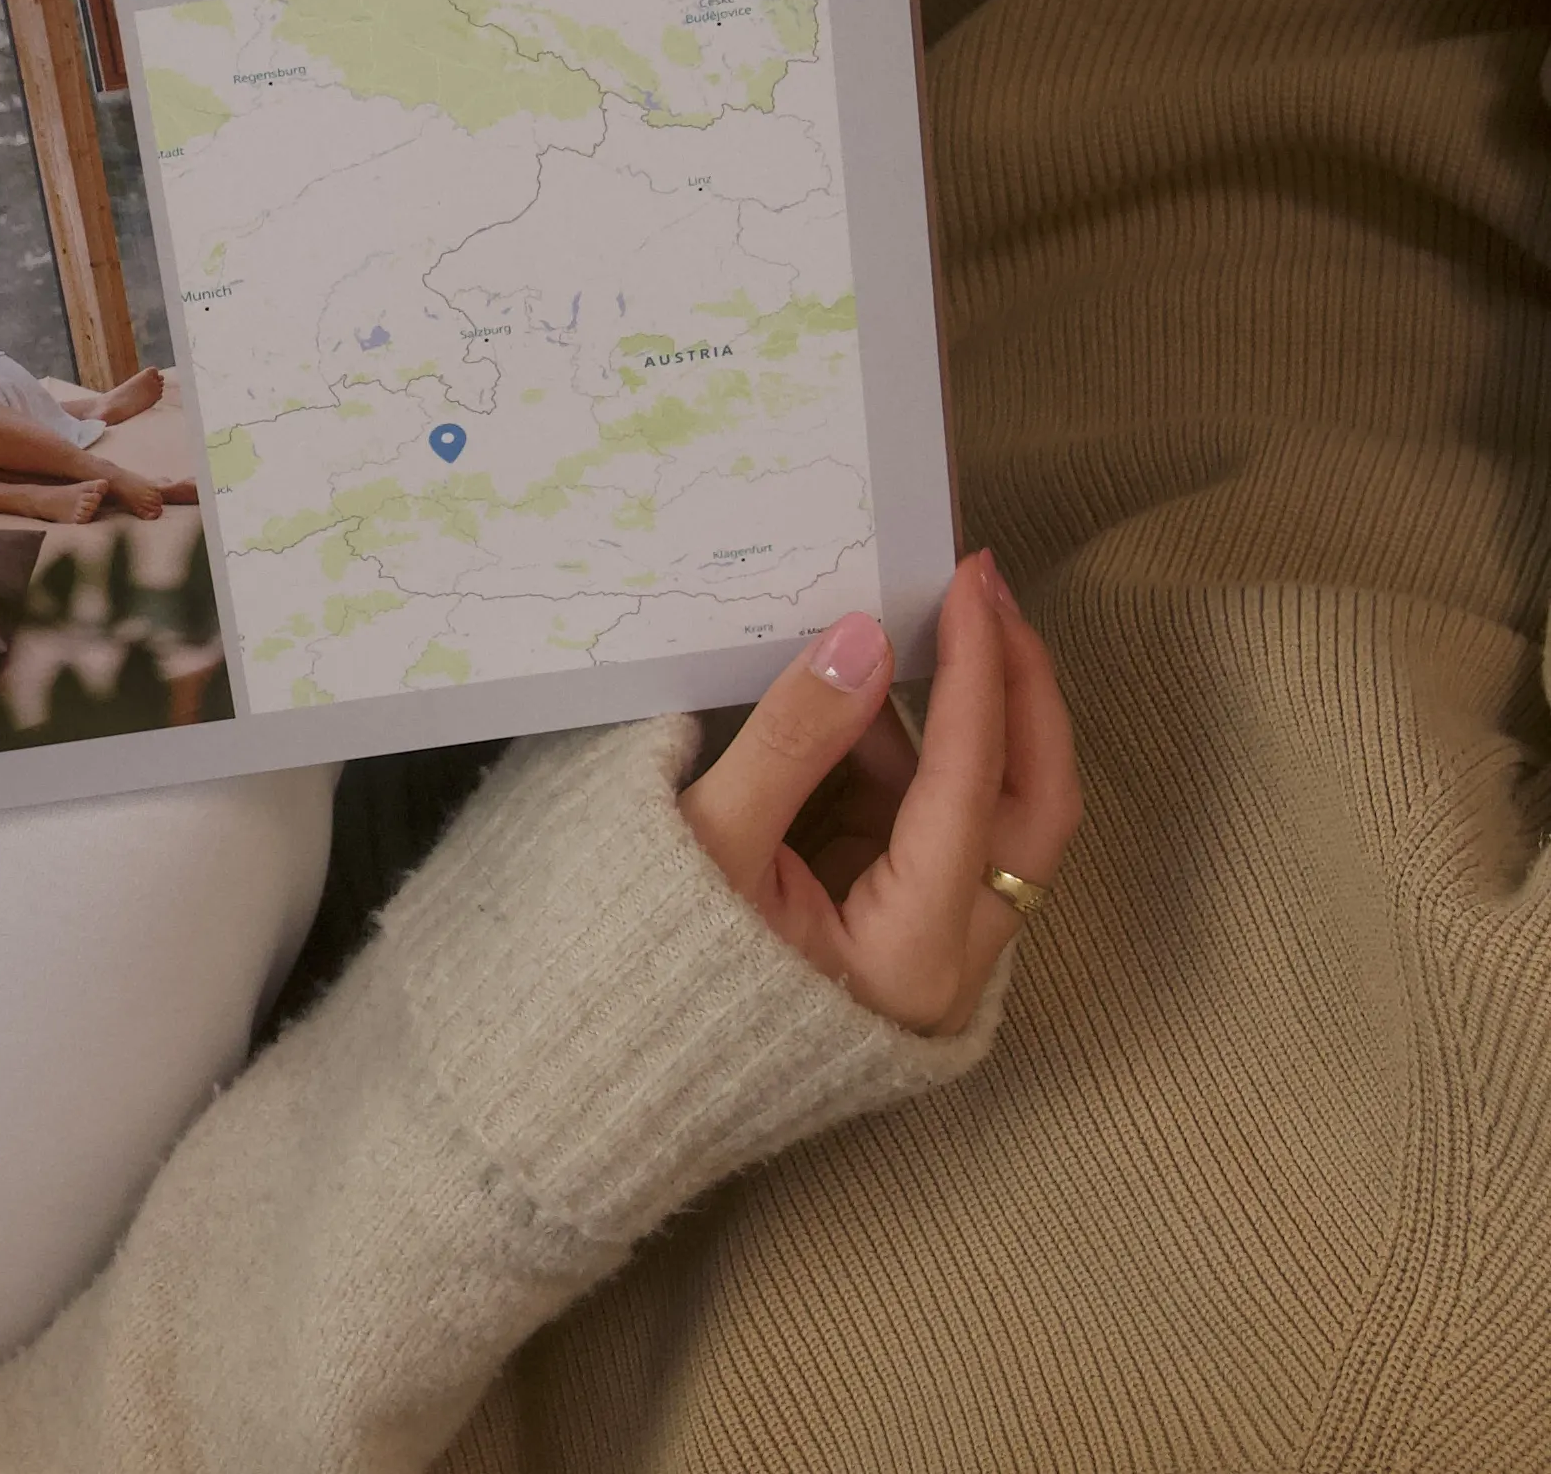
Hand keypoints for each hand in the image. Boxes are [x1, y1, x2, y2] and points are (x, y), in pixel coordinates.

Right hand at [679, 551, 1079, 1034]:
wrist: (617, 1066)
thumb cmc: (651, 970)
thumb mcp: (709, 844)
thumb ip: (791, 741)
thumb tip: (859, 640)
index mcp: (910, 955)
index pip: (972, 788)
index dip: (974, 677)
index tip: (966, 586)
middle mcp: (952, 960)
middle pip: (1034, 805)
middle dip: (1020, 689)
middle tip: (984, 591)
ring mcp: (937, 945)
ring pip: (1002, 814)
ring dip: (974, 716)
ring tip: (923, 623)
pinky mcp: (903, 924)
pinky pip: (940, 823)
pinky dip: (921, 752)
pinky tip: (873, 696)